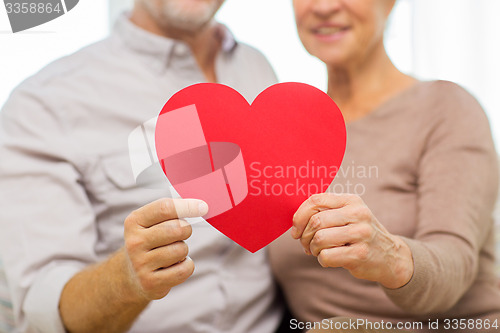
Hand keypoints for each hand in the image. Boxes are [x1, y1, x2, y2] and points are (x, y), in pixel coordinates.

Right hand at [123, 198, 207, 299]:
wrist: (132, 276)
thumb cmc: (151, 241)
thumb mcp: (152, 223)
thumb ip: (172, 212)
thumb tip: (201, 206)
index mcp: (134, 221)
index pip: (164, 208)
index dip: (187, 206)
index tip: (203, 207)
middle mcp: (134, 242)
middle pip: (176, 229)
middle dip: (186, 230)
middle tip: (182, 233)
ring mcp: (141, 264)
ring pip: (181, 250)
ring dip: (183, 250)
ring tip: (172, 253)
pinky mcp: (150, 283)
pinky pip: (183, 269)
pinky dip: (186, 266)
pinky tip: (175, 266)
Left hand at [291, 193, 413, 288]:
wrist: (390, 256)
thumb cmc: (359, 235)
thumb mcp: (348, 215)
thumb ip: (324, 212)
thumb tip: (295, 222)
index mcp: (351, 200)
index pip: (315, 200)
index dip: (299, 216)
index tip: (296, 230)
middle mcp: (358, 213)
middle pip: (315, 221)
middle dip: (305, 236)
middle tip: (307, 245)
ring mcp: (361, 233)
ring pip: (319, 238)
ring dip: (313, 249)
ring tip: (319, 251)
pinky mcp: (360, 254)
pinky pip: (326, 256)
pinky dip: (322, 260)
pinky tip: (329, 259)